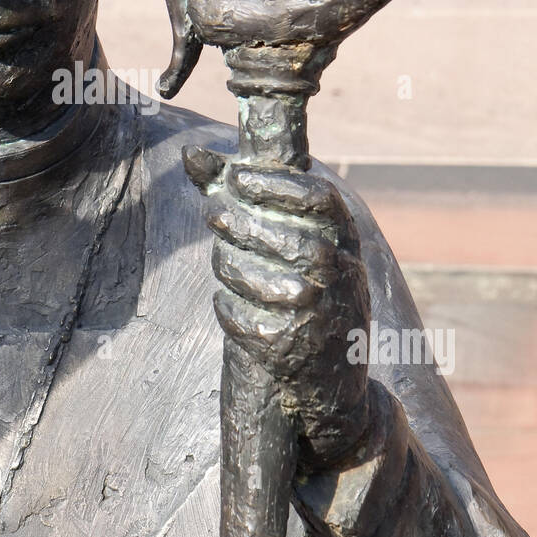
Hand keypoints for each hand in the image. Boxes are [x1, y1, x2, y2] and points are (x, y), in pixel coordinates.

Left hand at [184, 148, 371, 472]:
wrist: (330, 383)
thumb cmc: (301, 291)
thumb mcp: (290, 240)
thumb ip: (240, 194)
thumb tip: (191, 154)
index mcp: (346, 243)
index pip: (324, 200)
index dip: (281, 184)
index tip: (240, 176)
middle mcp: (343, 278)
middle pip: (290, 239)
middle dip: (243, 223)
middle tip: (213, 214)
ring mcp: (322, 317)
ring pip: (265, 279)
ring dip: (231, 266)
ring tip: (223, 262)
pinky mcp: (294, 351)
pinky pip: (246, 320)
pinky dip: (229, 308)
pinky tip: (228, 303)